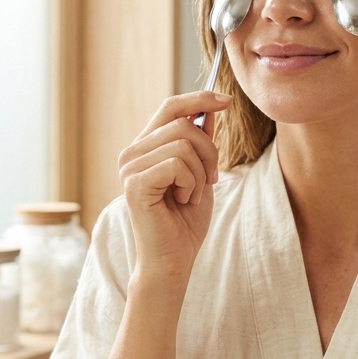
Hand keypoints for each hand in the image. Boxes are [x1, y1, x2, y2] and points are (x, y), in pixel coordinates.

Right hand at [118, 92, 230, 292]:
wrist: (173, 260)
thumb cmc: (185, 222)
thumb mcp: (201, 174)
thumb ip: (201, 142)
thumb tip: (210, 109)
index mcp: (145, 148)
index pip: (170, 106)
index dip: (199, 98)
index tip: (227, 100)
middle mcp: (131, 153)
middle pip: (183, 123)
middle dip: (210, 151)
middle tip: (211, 180)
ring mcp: (130, 168)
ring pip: (184, 143)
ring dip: (201, 173)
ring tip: (192, 196)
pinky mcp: (135, 184)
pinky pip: (177, 164)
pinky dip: (191, 184)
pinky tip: (183, 201)